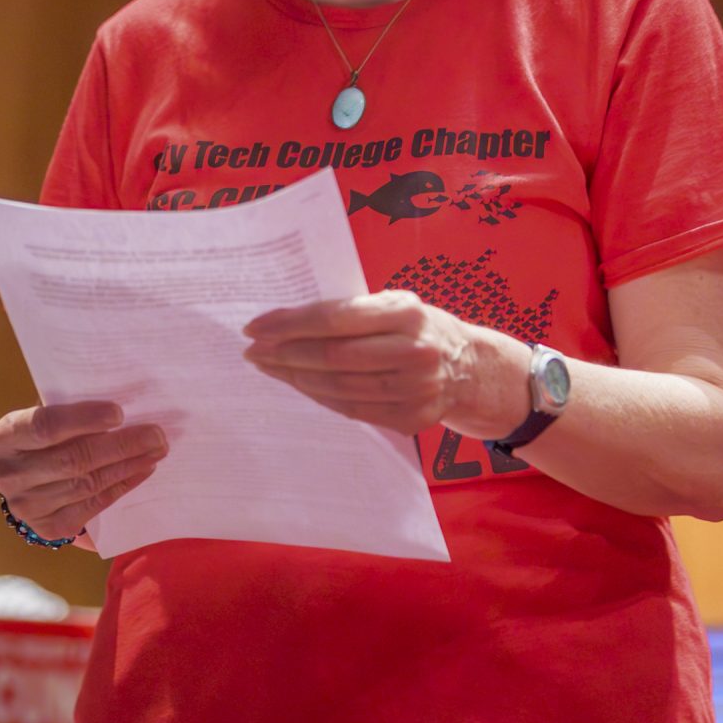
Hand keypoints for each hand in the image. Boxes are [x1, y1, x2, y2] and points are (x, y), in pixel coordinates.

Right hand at [0, 401, 168, 541]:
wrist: (31, 485)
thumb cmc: (49, 439)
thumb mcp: (51, 418)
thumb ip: (74, 409)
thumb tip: (125, 398)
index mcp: (7, 435)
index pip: (45, 425)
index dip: (83, 419)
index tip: (119, 413)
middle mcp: (10, 474)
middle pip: (73, 459)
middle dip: (121, 445)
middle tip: (156, 434)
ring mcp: (28, 506)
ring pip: (88, 483)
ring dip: (128, 465)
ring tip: (157, 450)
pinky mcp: (49, 528)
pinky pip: (94, 504)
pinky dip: (122, 486)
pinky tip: (143, 470)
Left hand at [242, 290, 526, 436]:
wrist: (469, 367)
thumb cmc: (419, 328)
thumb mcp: (396, 304)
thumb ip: (352, 312)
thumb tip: (285, 322)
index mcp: (406, 313)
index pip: (335, 318)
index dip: (290, 324)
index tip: (255, 327)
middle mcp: (414, 351)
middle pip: (333, 356)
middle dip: (285, 353)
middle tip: (253, 351)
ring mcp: (415, 389)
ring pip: (338, 387)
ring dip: (296, 378)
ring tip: (268, 368)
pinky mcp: (411, 418)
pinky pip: (352, 409)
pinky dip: (320, 397)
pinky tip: (299, 385)